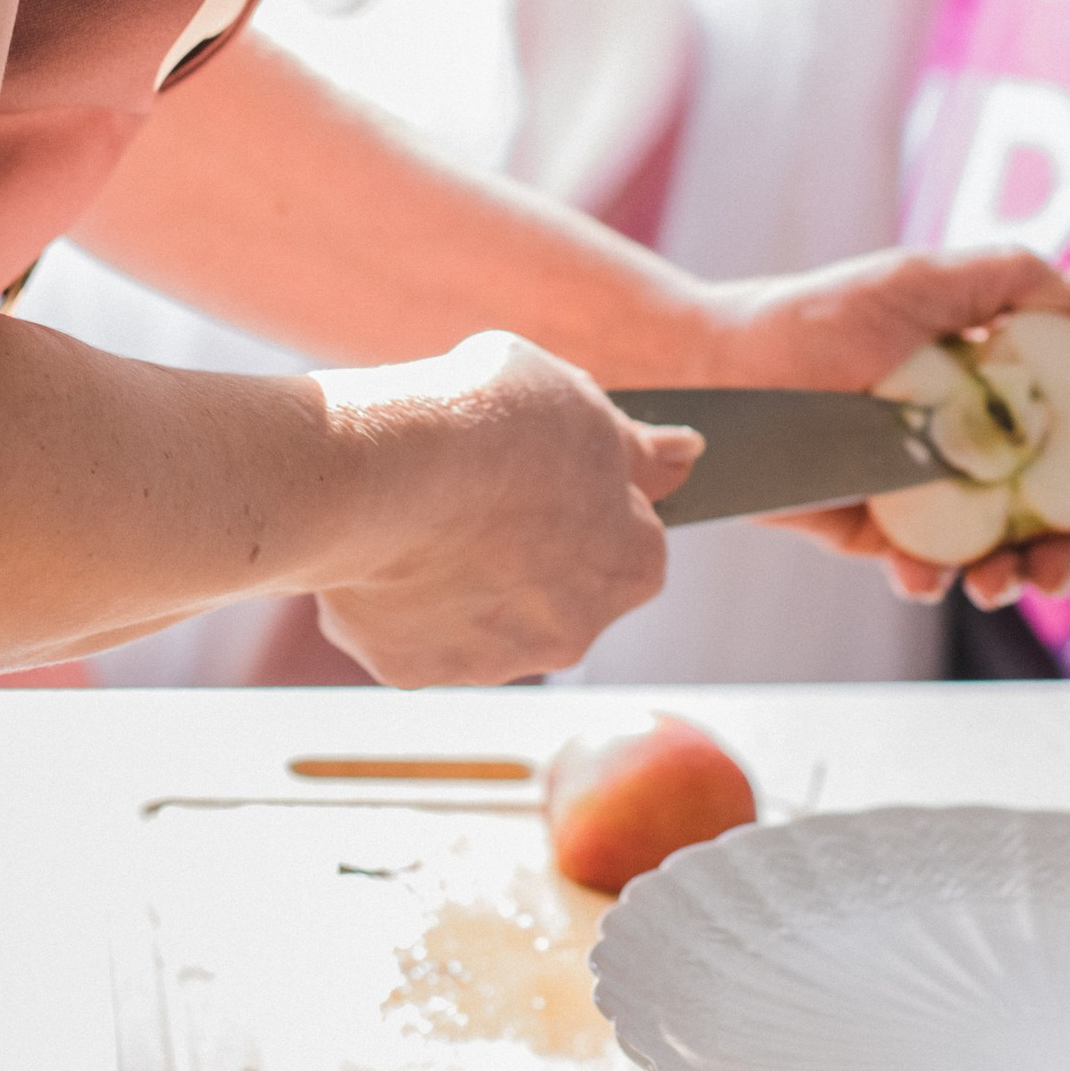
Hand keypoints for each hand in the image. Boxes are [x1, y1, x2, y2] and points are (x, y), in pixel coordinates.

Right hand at [308, 331, 700, 687]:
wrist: (383, 469)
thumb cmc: (488, 423)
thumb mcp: (578, 403)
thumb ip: (635, 444)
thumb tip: (687, 454)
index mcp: (632, 564)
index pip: (628, 537)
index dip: (584, 497)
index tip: (541, 469)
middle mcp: (575, 631)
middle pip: (555, 590)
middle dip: (522, 551)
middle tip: (476, 490)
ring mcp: (493, 659)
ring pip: (481, 617)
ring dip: (460, 578)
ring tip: (421, 511)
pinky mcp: (414, 668)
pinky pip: (409, 630)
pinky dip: (395, 595)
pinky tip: (382, 544)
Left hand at [686, 243, 1069, 612]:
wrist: (719, 365)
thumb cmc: (819, 314)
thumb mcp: (922, 282)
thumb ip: (1017, 281)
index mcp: (998, 390)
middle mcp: (970, 446)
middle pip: (1047, 514)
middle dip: (1065, 552)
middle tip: (1055, 570)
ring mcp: (924, 494)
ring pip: (993, 553)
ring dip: (1010, 578)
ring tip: (996, 584)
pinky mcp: (873, 530)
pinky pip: (919, 568)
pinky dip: (931, 579)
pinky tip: (925, 574)